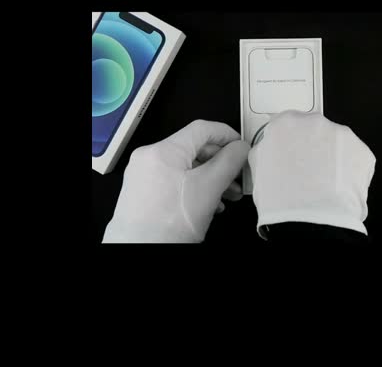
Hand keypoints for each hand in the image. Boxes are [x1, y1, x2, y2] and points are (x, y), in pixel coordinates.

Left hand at [103, 120, 249, 242]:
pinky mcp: (143, 193)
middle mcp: (148, 158)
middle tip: (238, 177)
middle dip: (220, 164)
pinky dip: (195, 188)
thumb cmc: (166, 228)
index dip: (227, 135)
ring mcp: (143, 176)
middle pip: (194, 149)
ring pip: (186, 168)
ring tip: (227, 196)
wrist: (140, 253)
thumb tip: (240, 147)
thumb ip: (229, 163)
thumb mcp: (209, 189)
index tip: (241, 147)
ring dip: (210, 179)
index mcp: (162, 151)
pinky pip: (174, 181)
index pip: (202, 128)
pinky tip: (209, 205)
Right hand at [248, 111, 374, 238]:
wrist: (309, 219)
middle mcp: (315, 123)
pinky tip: (337, 188)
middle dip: (312, 148)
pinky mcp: (362, 151)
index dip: (288, 142)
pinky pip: (355, 159)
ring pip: (337, 144)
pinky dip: (349, 172)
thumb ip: (265, 151)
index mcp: (286, 123)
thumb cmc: (282, 199)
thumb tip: (270, 152)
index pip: (286, 124)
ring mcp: (341, 135)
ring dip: (332, 159)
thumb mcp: (258, 170)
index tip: (291, 154)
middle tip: (307, 172)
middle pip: (314, 131)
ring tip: (323, 185)